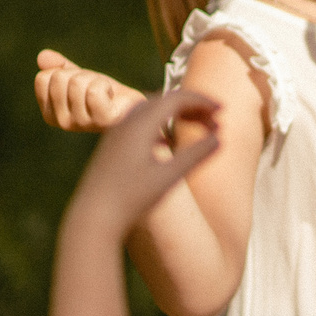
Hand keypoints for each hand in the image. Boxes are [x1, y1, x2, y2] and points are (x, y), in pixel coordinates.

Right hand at [36, 50, 144, 132]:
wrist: (132, 106)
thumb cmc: (104, 93)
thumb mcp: (79, 77)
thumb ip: (60, 68)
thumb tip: (42, 56)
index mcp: (50, 114)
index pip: (42, 78)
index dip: (64, 72)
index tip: (80, 83)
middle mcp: (62, 122)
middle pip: (59, 78)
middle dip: (80, 74)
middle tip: (95, 87)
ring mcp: (80, 124)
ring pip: (77, 83)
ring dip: (95, 79)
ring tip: (105, 92)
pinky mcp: (101, 121)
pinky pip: (94, 91)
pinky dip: (105, 86)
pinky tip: (111, 97)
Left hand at [68, 89, 221, 235]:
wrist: (93, 217)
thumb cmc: (132, 199)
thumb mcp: (169, 177)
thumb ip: (195, 155)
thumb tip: (219, 138)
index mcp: (140, 124)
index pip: (177, 98)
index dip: (202, 100)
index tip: (222, 110)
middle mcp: (126, 122)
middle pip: (165, 100)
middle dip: (192, 105)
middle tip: (216, 119)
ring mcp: (117, 132)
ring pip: (152, 109)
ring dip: (176, 112)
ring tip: (198, 126)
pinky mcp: (112, 145)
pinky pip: (140, 121)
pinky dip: (161, 122)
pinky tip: (169, 141)